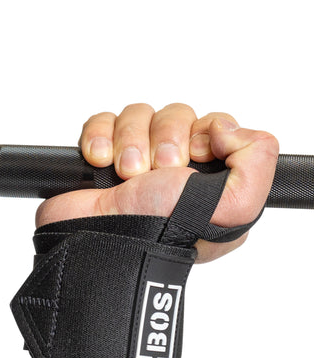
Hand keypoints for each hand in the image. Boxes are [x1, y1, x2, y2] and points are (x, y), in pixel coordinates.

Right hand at [36, 103, 278, 262]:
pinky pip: (103, 121)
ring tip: (126, 174)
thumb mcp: (233, 207)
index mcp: (209, 182)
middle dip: (164, 140)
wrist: (98, 242)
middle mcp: (175, 172)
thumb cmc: (157, 232)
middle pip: (177, 115)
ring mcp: (136, 162)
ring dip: (130, 141)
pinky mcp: (102, 155)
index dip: (203, 134)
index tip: (191, 159)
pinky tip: (101, 161)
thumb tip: (226, 126)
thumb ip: (258, 161)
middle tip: (154, 172)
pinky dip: (99, 136)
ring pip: (138, 115)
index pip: (216, 126)